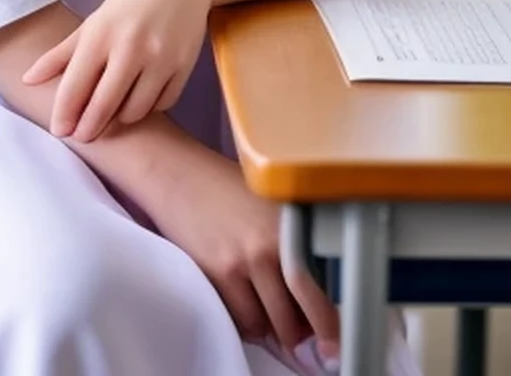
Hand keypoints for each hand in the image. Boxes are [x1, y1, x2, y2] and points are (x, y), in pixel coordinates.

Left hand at [20, 0, 210, 142]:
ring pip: (134, 111)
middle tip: (82, 136)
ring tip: (113, 113)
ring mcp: (159, 57)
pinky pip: (163, 103)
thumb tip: (27, 80)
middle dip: (88, 128)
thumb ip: (61, 53)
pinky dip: (150, 107)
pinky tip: (141, 98)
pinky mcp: (184, 65)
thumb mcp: (94, 21)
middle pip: (103, 106)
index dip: (64, 114)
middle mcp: (129, 47)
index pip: (75, 86)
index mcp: (100, 34)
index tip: (60, 131)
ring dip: (120, 119)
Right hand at [147, 141, 340, 357]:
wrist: (177, 171)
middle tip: (302, 330)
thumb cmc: (225, 186)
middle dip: (302, 331)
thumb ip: (293, 243)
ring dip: (271, 327)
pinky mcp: (217, 272)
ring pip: (269, 324)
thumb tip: (316, 294)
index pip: (321, 287)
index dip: (329, 322)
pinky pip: (241, 320)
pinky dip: (247, 321)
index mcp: (292, 223)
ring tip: (267, 308)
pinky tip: (244, 300)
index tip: (333, 339)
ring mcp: (244, 260)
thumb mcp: (271, 205)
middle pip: (298, 316)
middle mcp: (272, 243)